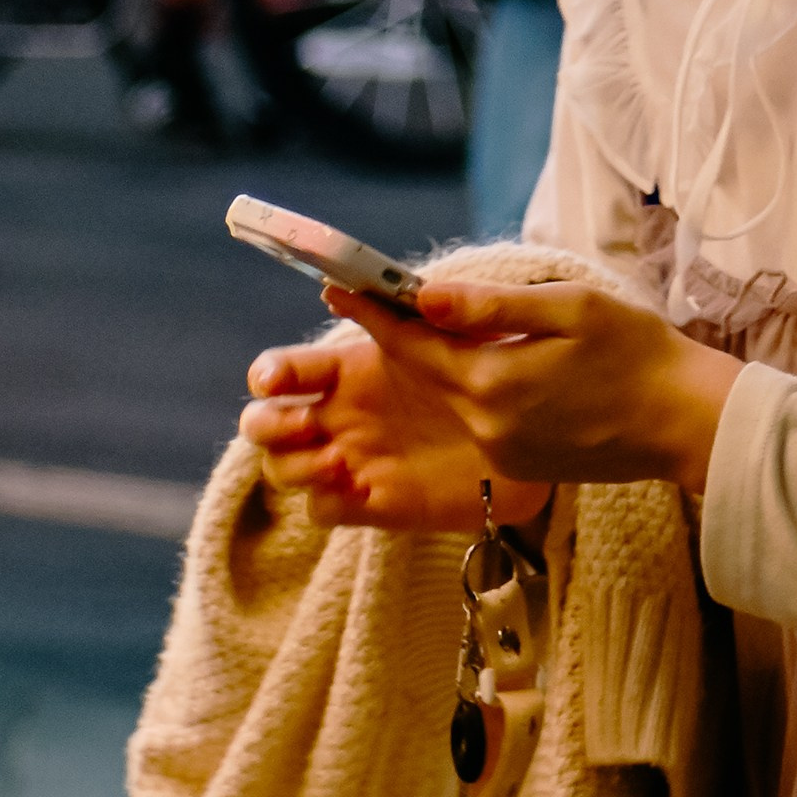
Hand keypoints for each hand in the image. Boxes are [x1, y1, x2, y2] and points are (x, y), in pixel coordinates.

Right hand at [241, 321, 547, 532]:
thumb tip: (351, 287)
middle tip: (306, 424)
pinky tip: (364, 488)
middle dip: (266, 424)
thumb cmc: (494, 371)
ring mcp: (352, 460)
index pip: (282, 371)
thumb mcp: (457, 335)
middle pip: (261, 423)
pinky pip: (322, 509)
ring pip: (281, 468)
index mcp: (349, 370)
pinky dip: (327, 500)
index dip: (269, 373)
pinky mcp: (374, 502)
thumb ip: (409, 315)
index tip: (278, 379)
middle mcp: (339, 415)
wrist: (535, 434)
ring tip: (340, 461)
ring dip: (295, 465)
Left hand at [330, 276, 742, 499]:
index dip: (372, 311)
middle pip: (424, 373)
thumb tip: (425, 295)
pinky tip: (482, 369)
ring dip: (435, 365)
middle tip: (366, 297)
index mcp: (492, 381)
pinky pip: (478, 422)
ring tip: (424, 328)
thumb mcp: (569, 309)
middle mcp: (486, 424)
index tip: (336, 284)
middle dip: (397, 336)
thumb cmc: (638, 353)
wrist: (685, 422)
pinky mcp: (519, 466)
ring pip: (451, 399)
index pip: (412, 342)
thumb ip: (492, 306)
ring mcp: (501, 452)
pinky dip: (470, 392)